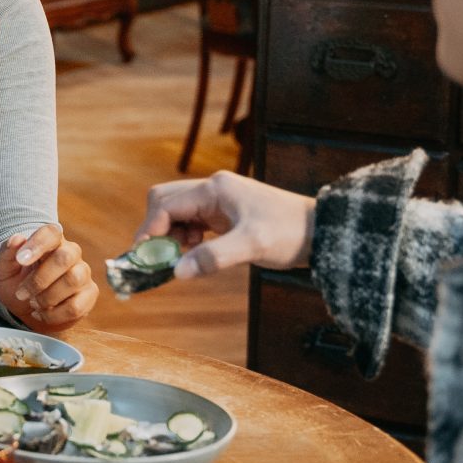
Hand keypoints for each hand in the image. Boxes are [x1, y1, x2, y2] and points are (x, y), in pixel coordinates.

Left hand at [0, 225, 97, 331]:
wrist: (26, 311)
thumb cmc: (17, 284)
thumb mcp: (5, 271)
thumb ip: (7, 254)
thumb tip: (16, 239)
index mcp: (50, 242)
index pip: (51, 233)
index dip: (37, 244)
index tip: (21, 260)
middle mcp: (71, 253)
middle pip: (65, 257)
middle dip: (39, 279)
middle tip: (21, 293)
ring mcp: (83, 273)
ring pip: (73, 280)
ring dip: (47, 297)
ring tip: (33, 303)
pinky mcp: (89, 295)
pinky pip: (76, 306)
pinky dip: (54, 315)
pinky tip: (43, 313)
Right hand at [137, 172, 317, 280]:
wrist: (320, 231)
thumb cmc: (288, 233)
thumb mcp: (251, 246)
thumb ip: (212, 258)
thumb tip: (177, 273)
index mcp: (215, 189)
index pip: (166, 205)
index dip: (149, 231)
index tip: (143, 257)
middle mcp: (213, 189)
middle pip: (165, 200)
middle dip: (156, 229)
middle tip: (159, 258)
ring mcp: (219, 199)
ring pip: (177, 211)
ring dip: (171, 235)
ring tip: (181, 259)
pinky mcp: (226, 212)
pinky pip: (193, 220)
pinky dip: (186, 237)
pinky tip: (195, 253)